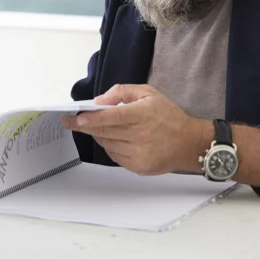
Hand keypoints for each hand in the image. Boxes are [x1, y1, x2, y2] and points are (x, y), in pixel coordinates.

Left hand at [60, 84, 209, 175]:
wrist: (189, 143)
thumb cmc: (169, 116)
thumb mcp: (149, 93)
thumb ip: (122, 92)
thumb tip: (101, 101)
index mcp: (141, 115)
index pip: (110, 117)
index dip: (90, 118)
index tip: (75, 118)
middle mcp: (139, 136)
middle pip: (104, 132)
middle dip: (83, 127)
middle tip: (70, 122)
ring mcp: (138, 153)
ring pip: (107, 144)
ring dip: (99, 136)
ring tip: (98, 128)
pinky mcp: (138, 166)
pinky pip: (115, 156)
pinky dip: (111, 147)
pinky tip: (117, 139)